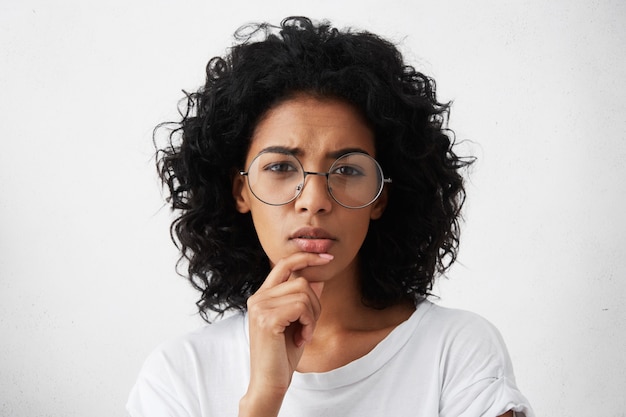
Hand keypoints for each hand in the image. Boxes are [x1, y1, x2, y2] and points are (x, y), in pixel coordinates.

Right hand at [239, 252, 331, 416]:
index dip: (306, 257)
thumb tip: (318, 277)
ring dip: (312, 316)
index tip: (327, 257)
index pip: (284, 264)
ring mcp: (260, 306)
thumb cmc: (282, 355)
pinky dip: (309, 323)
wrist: (269, 381)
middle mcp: (258, 297)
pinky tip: (302, 338)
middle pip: (301, 281)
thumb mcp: (299, 322)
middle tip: (308, 327)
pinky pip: (301, 307)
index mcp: (262, 296)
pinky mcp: (267, 318)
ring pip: (304, 293)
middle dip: (315, 304)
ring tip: (303, 334)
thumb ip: (304, 299)